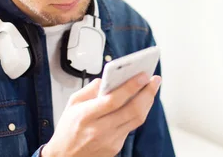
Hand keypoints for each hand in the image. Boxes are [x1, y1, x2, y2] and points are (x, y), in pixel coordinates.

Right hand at [41, 73, 161, 156]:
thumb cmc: (68, 130)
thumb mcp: (72, 105)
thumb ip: (90, 89)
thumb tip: (108, 79)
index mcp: (85, 116)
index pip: (113, 100)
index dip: (131, 87)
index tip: (142, 75)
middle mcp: (99, 130)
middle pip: (132, 110)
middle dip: (147, 92)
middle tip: (154, 80)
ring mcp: (110, 140)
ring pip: (137, 119)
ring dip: (148, 102)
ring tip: (151, 88)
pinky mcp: (116, 147)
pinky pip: (132, 127)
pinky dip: (139, 112)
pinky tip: (141, 103)